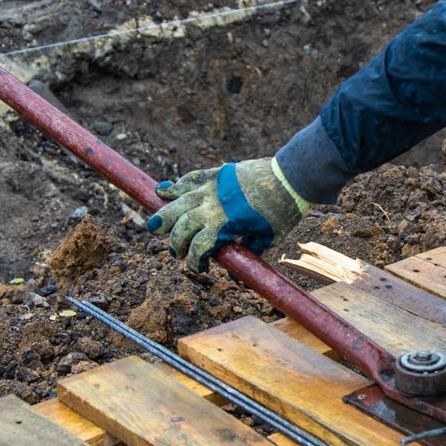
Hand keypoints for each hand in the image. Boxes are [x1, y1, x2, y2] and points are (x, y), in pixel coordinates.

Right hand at [147, 158, 308, 270]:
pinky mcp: (216, 173)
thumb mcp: (268, 238)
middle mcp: (212, 206)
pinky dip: (176, 186)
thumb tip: (236, 271)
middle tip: (175, 252)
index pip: (197, 248)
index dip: (193, 262)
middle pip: (181, 226)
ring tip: (154, 226)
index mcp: (225, 225)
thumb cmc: (283, 210)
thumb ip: (248, 251)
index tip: (199, 267)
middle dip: (174, 242)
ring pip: (178, 202)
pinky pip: (190, 179)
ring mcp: (212, 188)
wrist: (291, 177)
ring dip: (163, 215)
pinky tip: (164, 191)